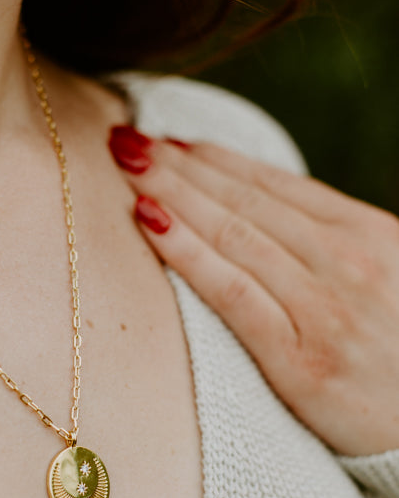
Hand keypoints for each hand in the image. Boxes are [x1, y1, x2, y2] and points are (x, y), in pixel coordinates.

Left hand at [109, 125, 398, 455]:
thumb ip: (326, 245)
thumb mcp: (382, 279)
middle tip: (125, 138)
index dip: (215, 158)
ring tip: (126, 164)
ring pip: (233, 235)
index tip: (167, 139)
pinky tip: (148, 221)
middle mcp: (346, 261)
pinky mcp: (301, 360)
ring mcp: (324, 308)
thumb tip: (255, 211)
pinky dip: (188, 252)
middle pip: (244, 200)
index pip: (273, 184)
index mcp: (366, 233)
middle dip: (180, 164)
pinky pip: (233, 292)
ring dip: (174, 192)